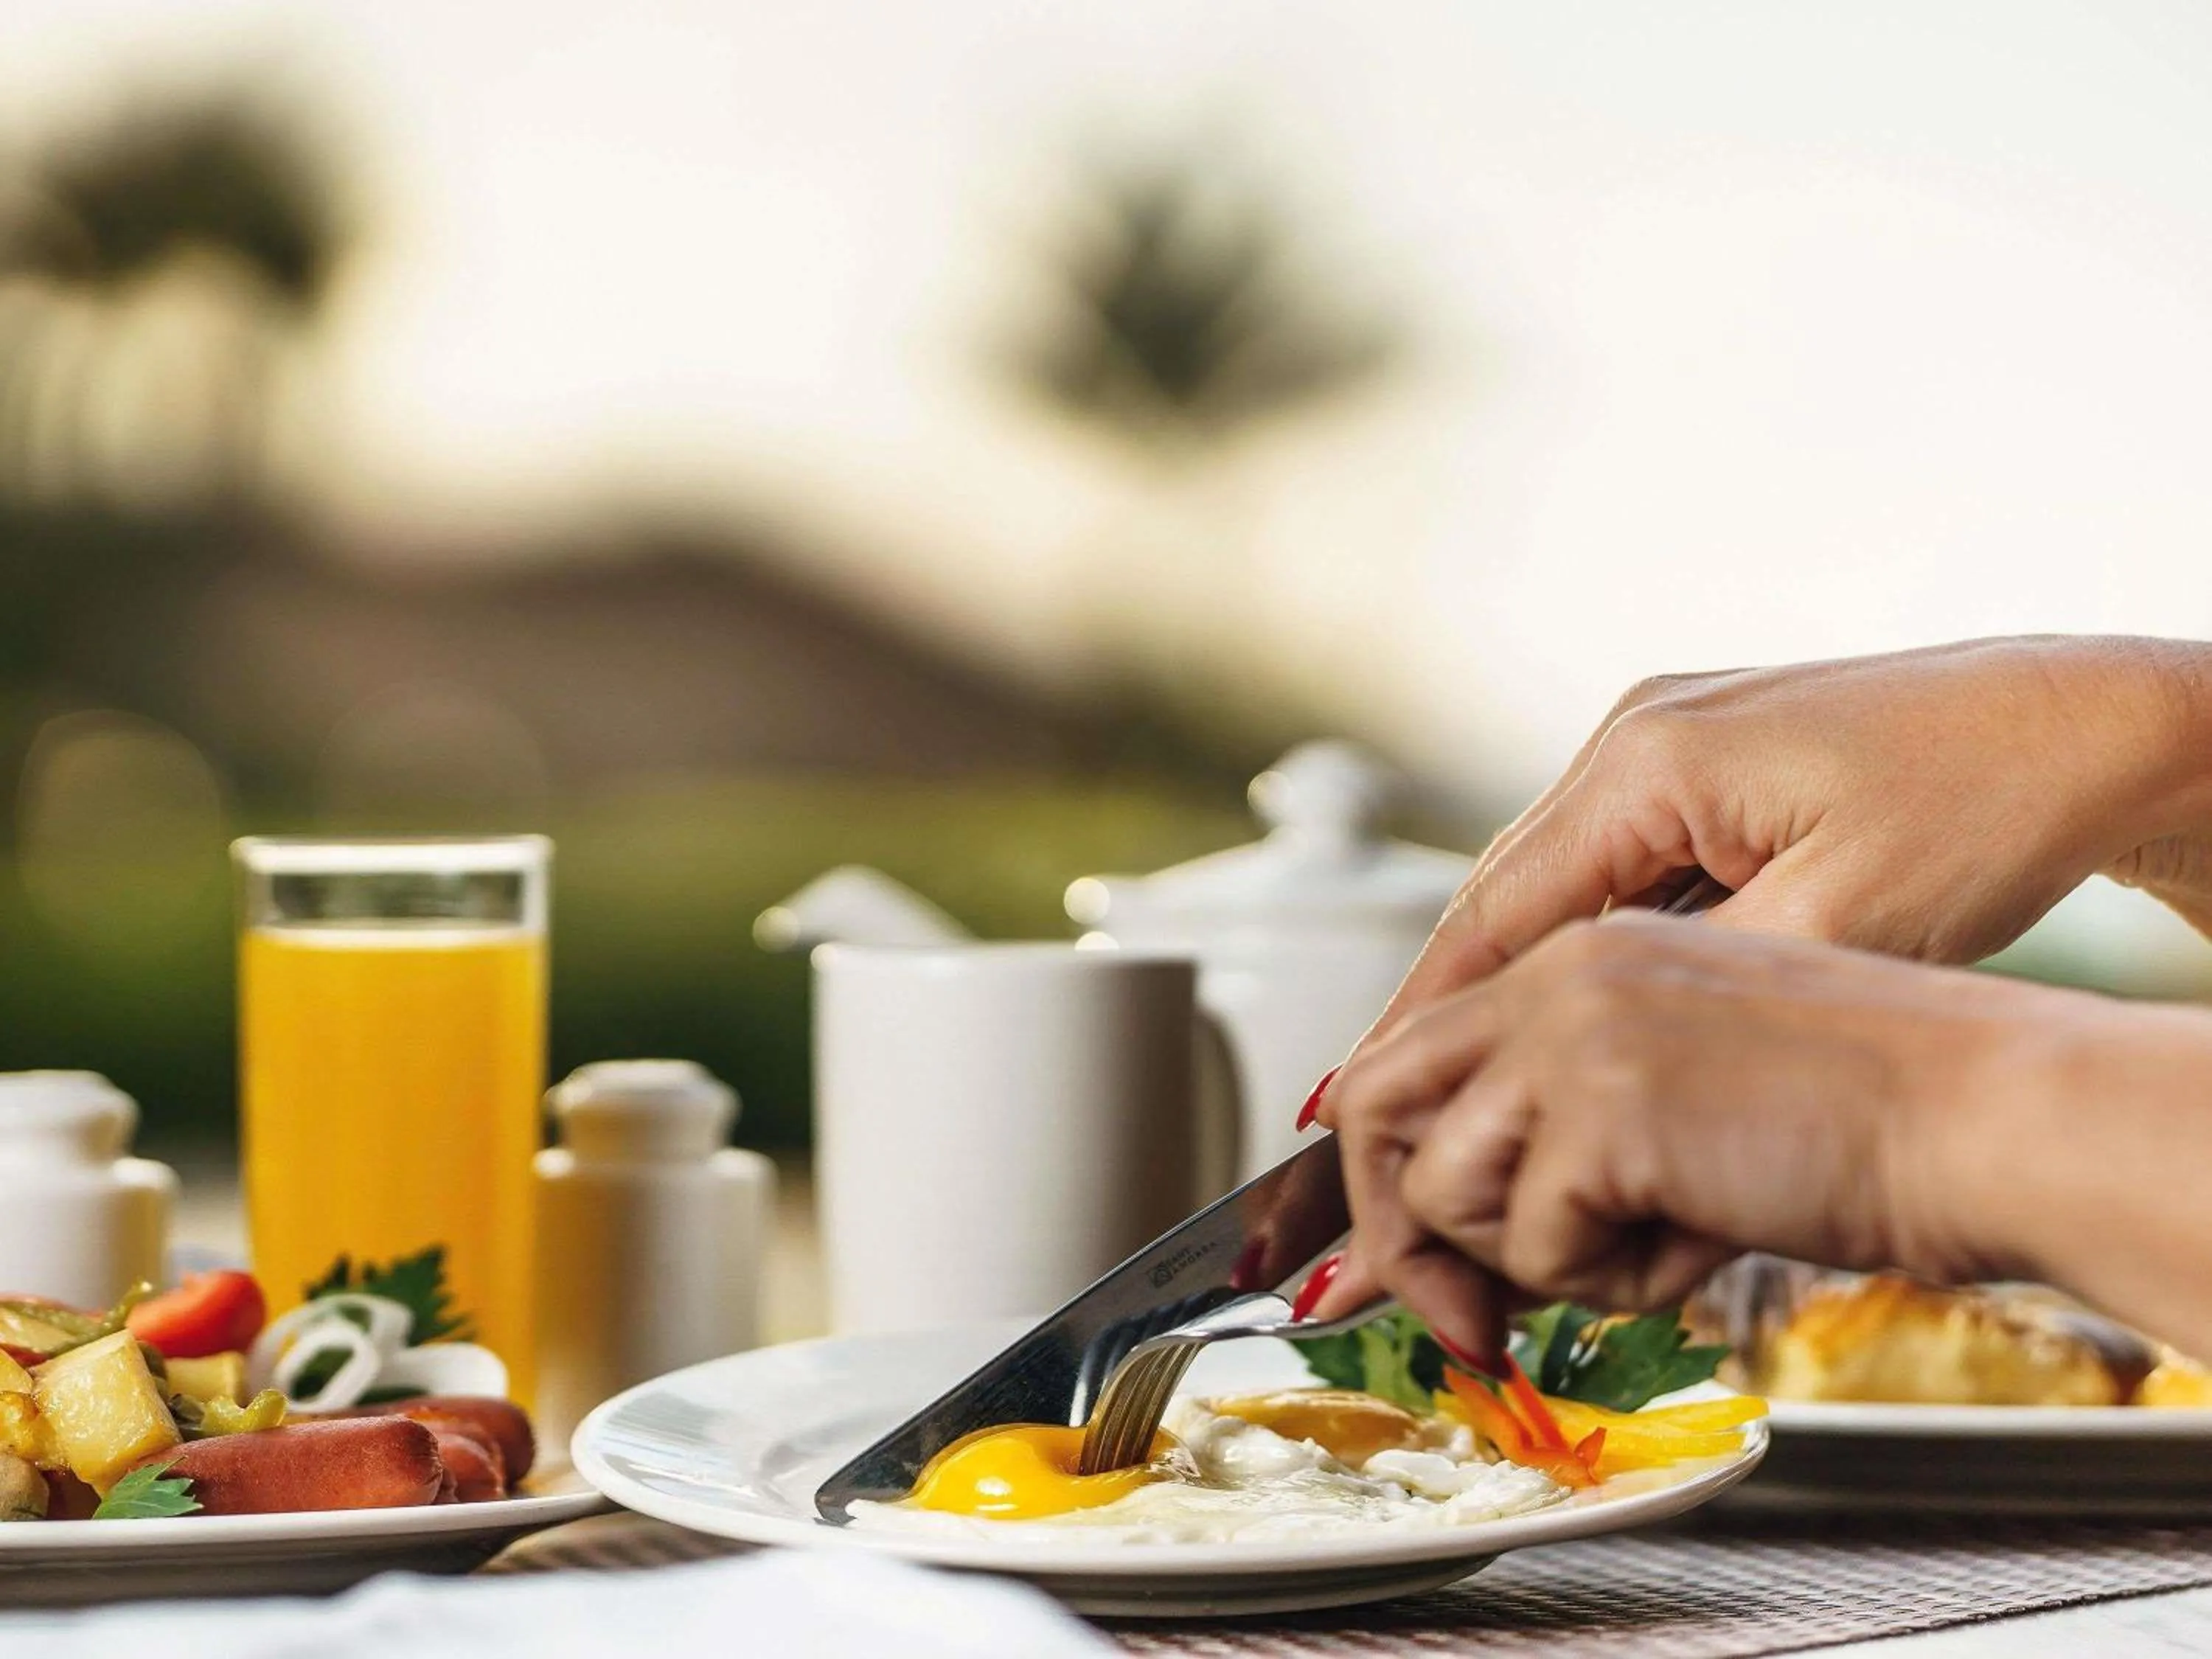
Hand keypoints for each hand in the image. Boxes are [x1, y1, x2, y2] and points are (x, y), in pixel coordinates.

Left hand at [1310, 915, 2211, 1362]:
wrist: (1980, 1116)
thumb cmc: (1866, 1117)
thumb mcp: (1679, 1088)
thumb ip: (1564, 1123)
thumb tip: (1458, 1229)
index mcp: (1580, 953)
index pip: (1414, 1048)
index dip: (1391, 1165)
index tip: (1408, 1255)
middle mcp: (1559, 972)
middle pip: (1374, 1103)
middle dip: (1400, 1228)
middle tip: (1463, 1313)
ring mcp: (1573, 1030)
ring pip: (1440, 1183)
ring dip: (1528, 1258)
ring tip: (1641, 1248)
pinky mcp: (1603, 1108)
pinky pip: (1529, 1242)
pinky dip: (1602, 1281)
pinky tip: (1693, 1244)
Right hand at [1375, 638, 2211, 1027]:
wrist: (2085, 725)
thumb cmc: (1991, 805)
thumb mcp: (1840, 924)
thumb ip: (1696, 983)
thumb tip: (1581, 1049)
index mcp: (1651, 761)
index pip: (1494, 910)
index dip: (1419, 1016)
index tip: (1355, 1097)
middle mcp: (1636, 737)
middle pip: (1500, 894)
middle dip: (1438, 1008)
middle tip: (1370, 1109)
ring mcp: (1667, 742)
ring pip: (1548, 883)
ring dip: (1503, 981)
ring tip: (1452, 1080)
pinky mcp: (1704, 765)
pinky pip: (1606, 865)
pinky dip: (1573, 946)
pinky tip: (1559, 1010)